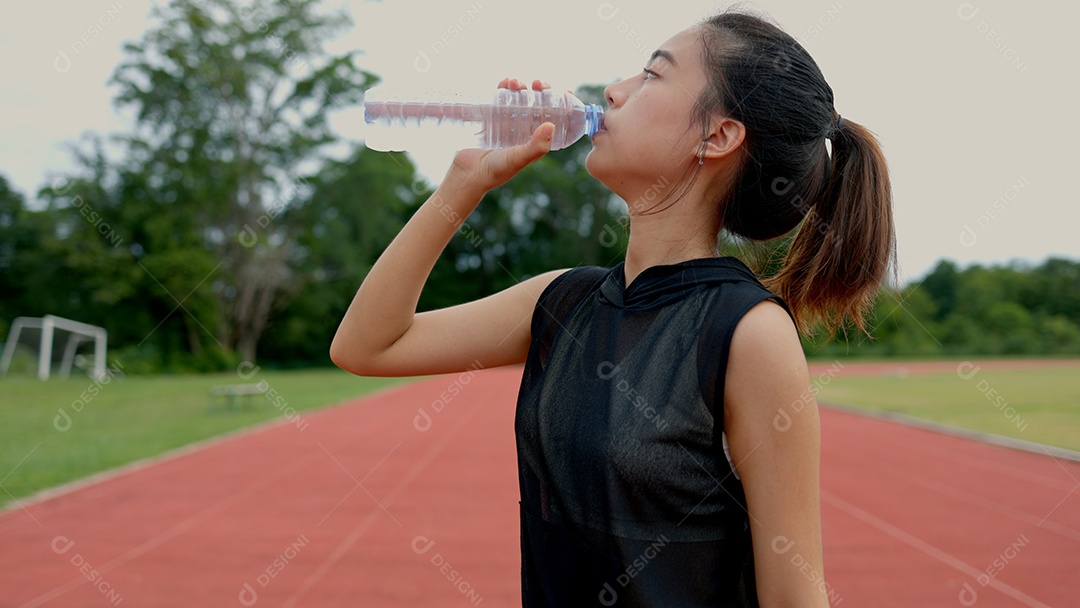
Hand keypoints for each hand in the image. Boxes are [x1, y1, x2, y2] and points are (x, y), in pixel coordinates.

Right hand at [449, 78, 553, 192]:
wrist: (467, 173)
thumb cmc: (495, 170)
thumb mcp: (518, 159)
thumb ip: (535, 147)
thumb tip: (551, 124)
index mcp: (536, 141)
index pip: (554, 119)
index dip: (562, 105)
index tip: (567, 91)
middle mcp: (524, 130)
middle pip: (538, 105)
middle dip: (541, 91)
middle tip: (538, 83)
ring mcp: (507, 123)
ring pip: (520, 99)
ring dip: (521, 87)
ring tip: (516, 82)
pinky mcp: (491, 118)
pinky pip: (500, 99)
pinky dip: (504, 88)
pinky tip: (506, 82)